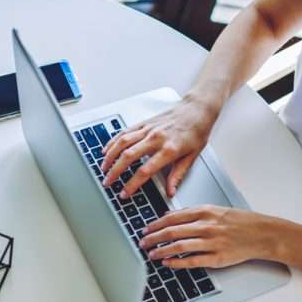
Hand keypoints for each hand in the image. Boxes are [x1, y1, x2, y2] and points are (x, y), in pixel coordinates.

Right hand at [101, 93, 218, 198]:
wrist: (197, 108)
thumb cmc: (197, 130)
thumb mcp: (192, 156)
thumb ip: (178, 175)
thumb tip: (170, 192)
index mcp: (169, 150)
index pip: (145, 171)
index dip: (132, 184)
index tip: (124, 193)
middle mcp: (156, 138)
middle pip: (128, 157)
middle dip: (115, 172)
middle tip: (107, 182)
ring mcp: (148, 129)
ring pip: (122, 143)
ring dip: (110, 156)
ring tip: (103, 168)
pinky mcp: (144, 123)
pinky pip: (124, 132)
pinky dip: (113, 141)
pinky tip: (106, 150)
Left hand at [138, 205, 279, 268]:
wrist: (263, 234)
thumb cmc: (240, 222)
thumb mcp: (215, 210)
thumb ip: (192, 213)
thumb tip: (168, 216)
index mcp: (205, 212)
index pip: (172, 218)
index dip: (155, 225)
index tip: (145, 230)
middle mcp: (206, 226)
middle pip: (171, 232)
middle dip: (153, 238)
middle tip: (142, 243)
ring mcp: (211, 243)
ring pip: (179, 247)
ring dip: (161, 251)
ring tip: (151, 254)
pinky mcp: (217, 258)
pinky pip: (192, 261)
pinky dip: (177, 262)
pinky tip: (167, 263)